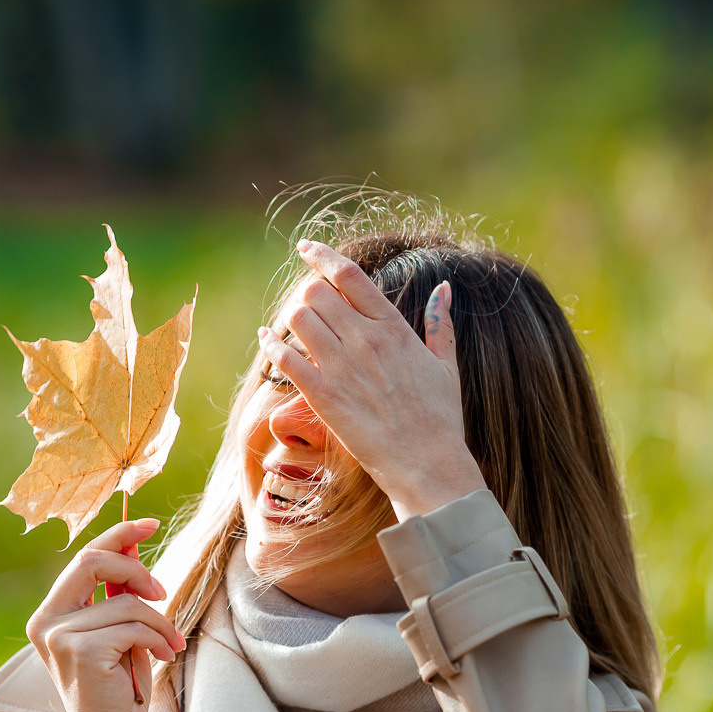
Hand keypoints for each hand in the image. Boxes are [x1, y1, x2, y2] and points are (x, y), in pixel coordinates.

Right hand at [26, 518, 185, 711]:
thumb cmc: (120, 689)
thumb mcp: (119, 631)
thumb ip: (118, 591)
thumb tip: (133, 543)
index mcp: (50, 613)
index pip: (83, 557)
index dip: (118, 535)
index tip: (149, 524)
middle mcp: (45, 622)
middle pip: (93, 561)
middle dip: (137, 570)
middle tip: (163, 593)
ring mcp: (59, 637)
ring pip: (126, 602)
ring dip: (160, 622)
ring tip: (170, 644)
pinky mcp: (80, 651)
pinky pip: (133, 625)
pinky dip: (157, 638)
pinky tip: (163, 656)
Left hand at [257, 240, 485, 519]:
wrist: (427, 463)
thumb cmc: (440, 418)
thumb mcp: (445, 365)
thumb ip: (439, 324)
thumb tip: (443, 288)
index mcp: (393, 328)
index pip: (349, 275)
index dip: (322, 256)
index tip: (307, 248)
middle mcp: (364, 340)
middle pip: (315, 293)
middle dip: (306, 293)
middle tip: (306, 306)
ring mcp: (341, 368)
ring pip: (297, 319)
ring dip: (290, 318)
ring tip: (293, 327)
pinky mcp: (323, 396)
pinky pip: (285, 358)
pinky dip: (271, 345)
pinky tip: (267, 340)